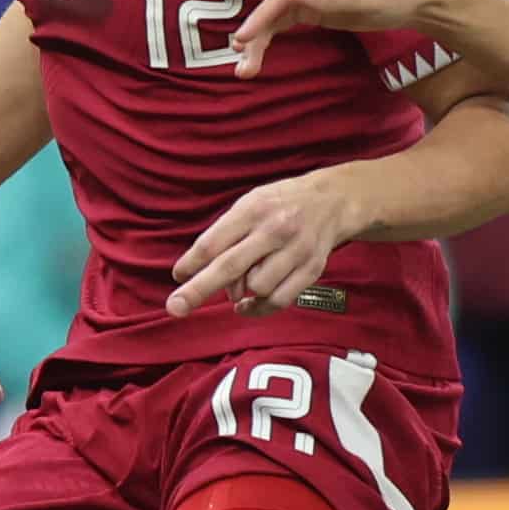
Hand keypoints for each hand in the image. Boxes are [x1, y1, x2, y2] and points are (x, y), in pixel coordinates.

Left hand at [172, 167, 370, 317]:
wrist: (333, 201)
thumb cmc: (281, 205)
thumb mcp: (250, 204)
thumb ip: (225, 234)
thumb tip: (198, 272)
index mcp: (253, 209)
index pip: (215, 241)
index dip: (192, 263)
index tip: (177, 277)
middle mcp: (274, 230)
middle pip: (230, 266)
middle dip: (199, 290)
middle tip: (175, 307)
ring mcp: (295, 251)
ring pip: (256, 287)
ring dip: (240, 294)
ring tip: (238, 288)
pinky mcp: (311, 270)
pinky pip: (279, 300)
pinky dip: (258, 308)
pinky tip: (247, 304)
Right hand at [228, 0, 443, 78]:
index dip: (259, 20)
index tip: (242, 41)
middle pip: (273, 11)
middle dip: (255, 38)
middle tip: (242, 68)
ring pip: (278, 20)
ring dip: (260, 42)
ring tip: (246, 69)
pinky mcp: (321, 12)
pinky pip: (288, 25)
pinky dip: (273, 39)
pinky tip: (262, 54)